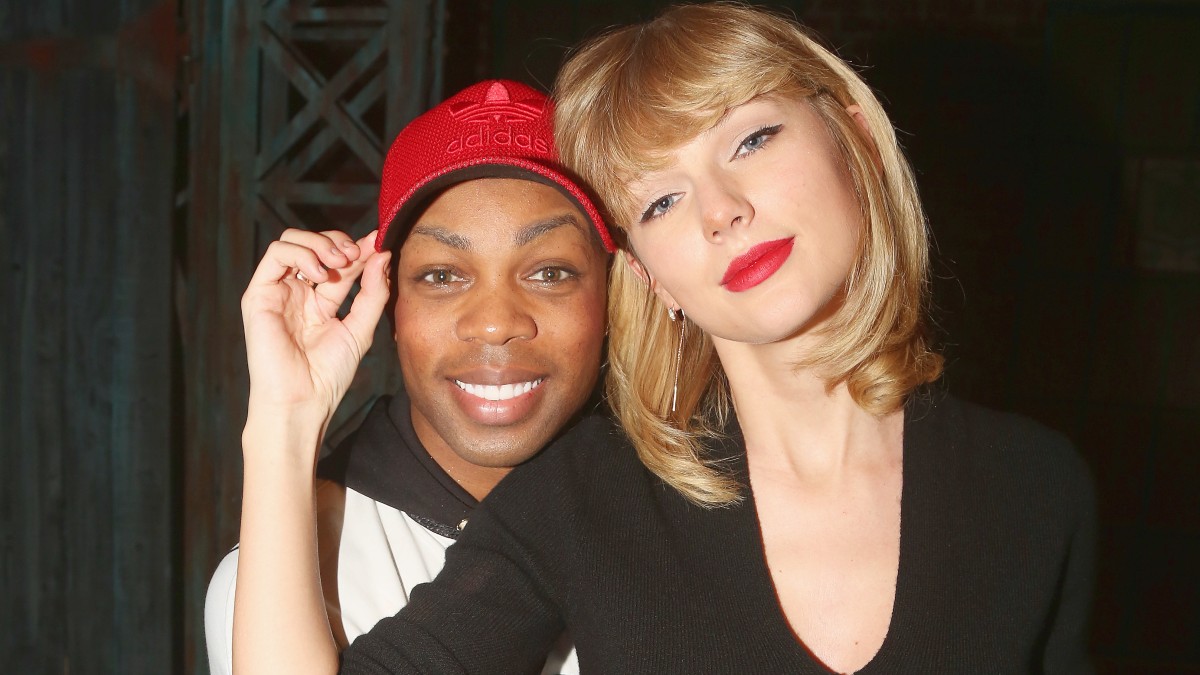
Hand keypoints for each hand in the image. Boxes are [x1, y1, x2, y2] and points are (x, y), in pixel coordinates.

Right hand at [240, 229, 391, 419]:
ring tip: (339, 262)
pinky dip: (300, 253)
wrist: (303, 400)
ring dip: (320, 243)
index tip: (377, 242)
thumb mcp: (361, 328)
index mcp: (321, 301)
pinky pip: (276, 254)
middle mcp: (298, 292)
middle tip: (356, 255)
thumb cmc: (329, 374)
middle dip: (338, 242)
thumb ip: (373, 292)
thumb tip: (383, 255)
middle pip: (315, 245)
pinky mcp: (259, 294)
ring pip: (292, 241)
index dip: (358, 248)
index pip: (339, 262)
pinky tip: (318, 274)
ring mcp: (278, 291)